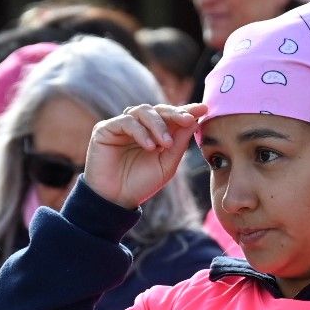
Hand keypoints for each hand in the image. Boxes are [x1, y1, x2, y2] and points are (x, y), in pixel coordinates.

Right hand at [86, 103, 204, 208]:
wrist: (116, 200)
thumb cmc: (141, 184)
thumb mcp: (166, 165)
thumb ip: (179, 144)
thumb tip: (194, 121)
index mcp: (154, 133)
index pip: (171, 116)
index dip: (186, 110)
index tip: (204, 109)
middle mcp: (138, 126)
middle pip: (158, 109)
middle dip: (175, 114)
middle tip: (188, 120)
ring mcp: (122, 125)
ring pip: (143, 111)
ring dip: (158, 125)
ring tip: (165, 144)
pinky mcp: (105, 129)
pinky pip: (126, 121)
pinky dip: (140, 131)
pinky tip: (149, 146)